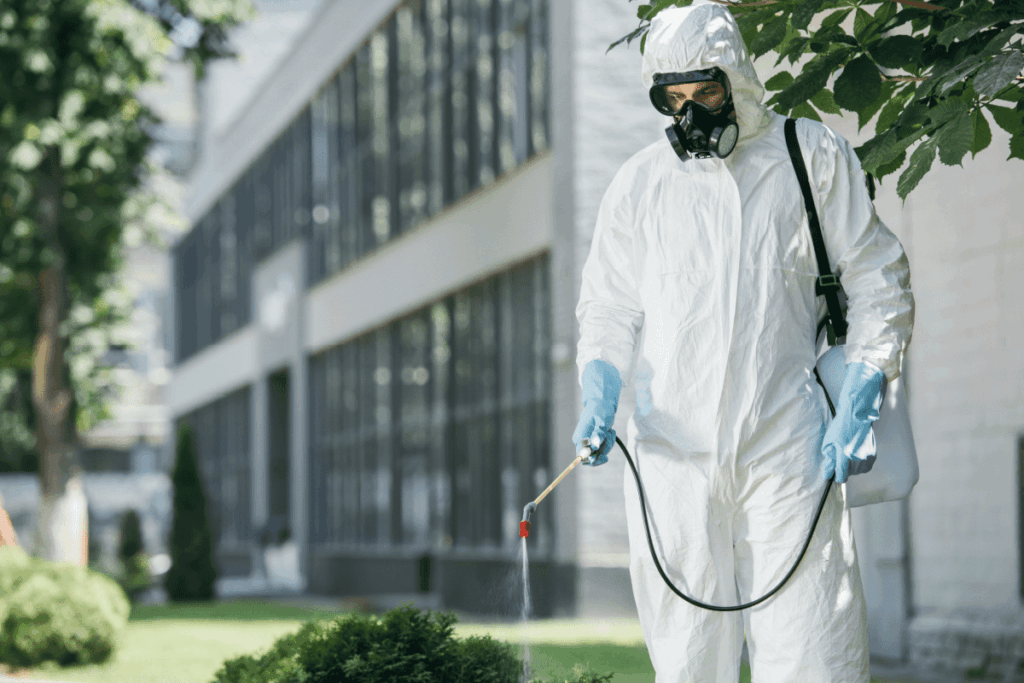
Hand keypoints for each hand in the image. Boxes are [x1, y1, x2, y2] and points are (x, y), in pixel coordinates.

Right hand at [572, 360, 621, 465]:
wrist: (602, 402)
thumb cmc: (600, 409)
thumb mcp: (602, 421)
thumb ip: (598, 434)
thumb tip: (595, 446)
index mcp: (580, 437)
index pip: (582, 456)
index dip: (593, 459)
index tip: (605, 456)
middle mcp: (582, 441)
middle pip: (592, 456)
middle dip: (604, 448)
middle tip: (609, 435)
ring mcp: (588, 441)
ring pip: (599, 452)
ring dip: (608, 443)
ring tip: (610, 430)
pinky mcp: (594, 440)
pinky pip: (602, 448)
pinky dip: (608, 441)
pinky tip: (609, 431)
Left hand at [821, 361, 884, 482]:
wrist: (857, 416)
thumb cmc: (840, 428)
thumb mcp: (829, 442)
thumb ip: (828, 460)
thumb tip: (828, 474)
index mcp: (845, 455)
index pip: (841, 477)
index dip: (836, 476)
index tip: (833, 472)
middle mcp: (858, 458)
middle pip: (849, 474)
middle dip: (843, 467)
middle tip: (841, 453)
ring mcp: (867, 457)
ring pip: (857, 471)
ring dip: (852, 465)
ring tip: (849, 450)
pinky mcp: (873, 455)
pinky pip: (865, 466)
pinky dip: (860, 462)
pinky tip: (856, 451)